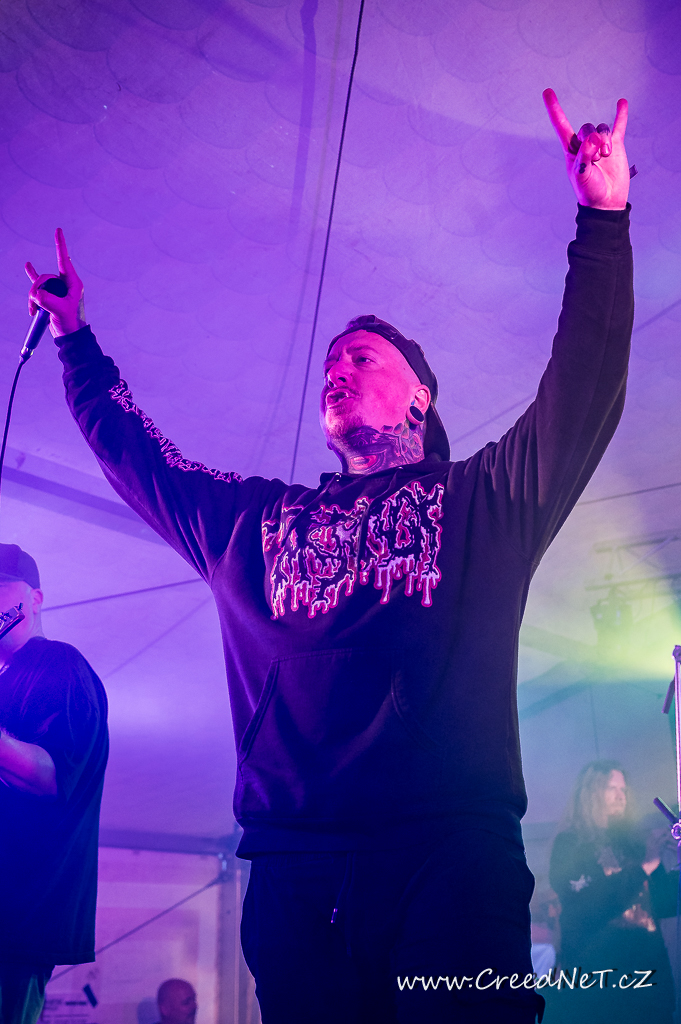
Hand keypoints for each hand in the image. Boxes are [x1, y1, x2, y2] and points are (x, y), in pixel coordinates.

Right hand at [24, 228, 85, 336]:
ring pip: (39, 284)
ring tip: (32, 309)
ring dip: (32, 296)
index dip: (60, 245)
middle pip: (45, 277)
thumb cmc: (70, 323)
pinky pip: (38, 284)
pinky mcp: (50, 295)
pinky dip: (32, 278)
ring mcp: (57, 289)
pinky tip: (27, 266)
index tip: (58, 230)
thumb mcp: (59, 311)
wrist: (69, 336)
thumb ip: (47, 300)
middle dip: (36, 288)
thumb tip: (35, 294)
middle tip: (34, 302)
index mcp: (73, 283)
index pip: (64, 260)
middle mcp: (65, 283)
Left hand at [543, 89, 629, 209]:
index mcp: (571, 151)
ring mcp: (600, 145)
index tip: (548, 92)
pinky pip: (618, 127)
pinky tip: (621, 103)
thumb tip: (593, 138)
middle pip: (587, 128)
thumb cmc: (590, 192)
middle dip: (594, 140)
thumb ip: (585, 155)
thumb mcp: (582, 175)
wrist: (606, 203)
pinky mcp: (616, 146)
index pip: (561, 126)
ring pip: (602, 129)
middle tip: (598, 157)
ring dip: (606, 140)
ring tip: (606, 157)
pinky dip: (620, 116)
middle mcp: (585, 145)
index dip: (555, 109)